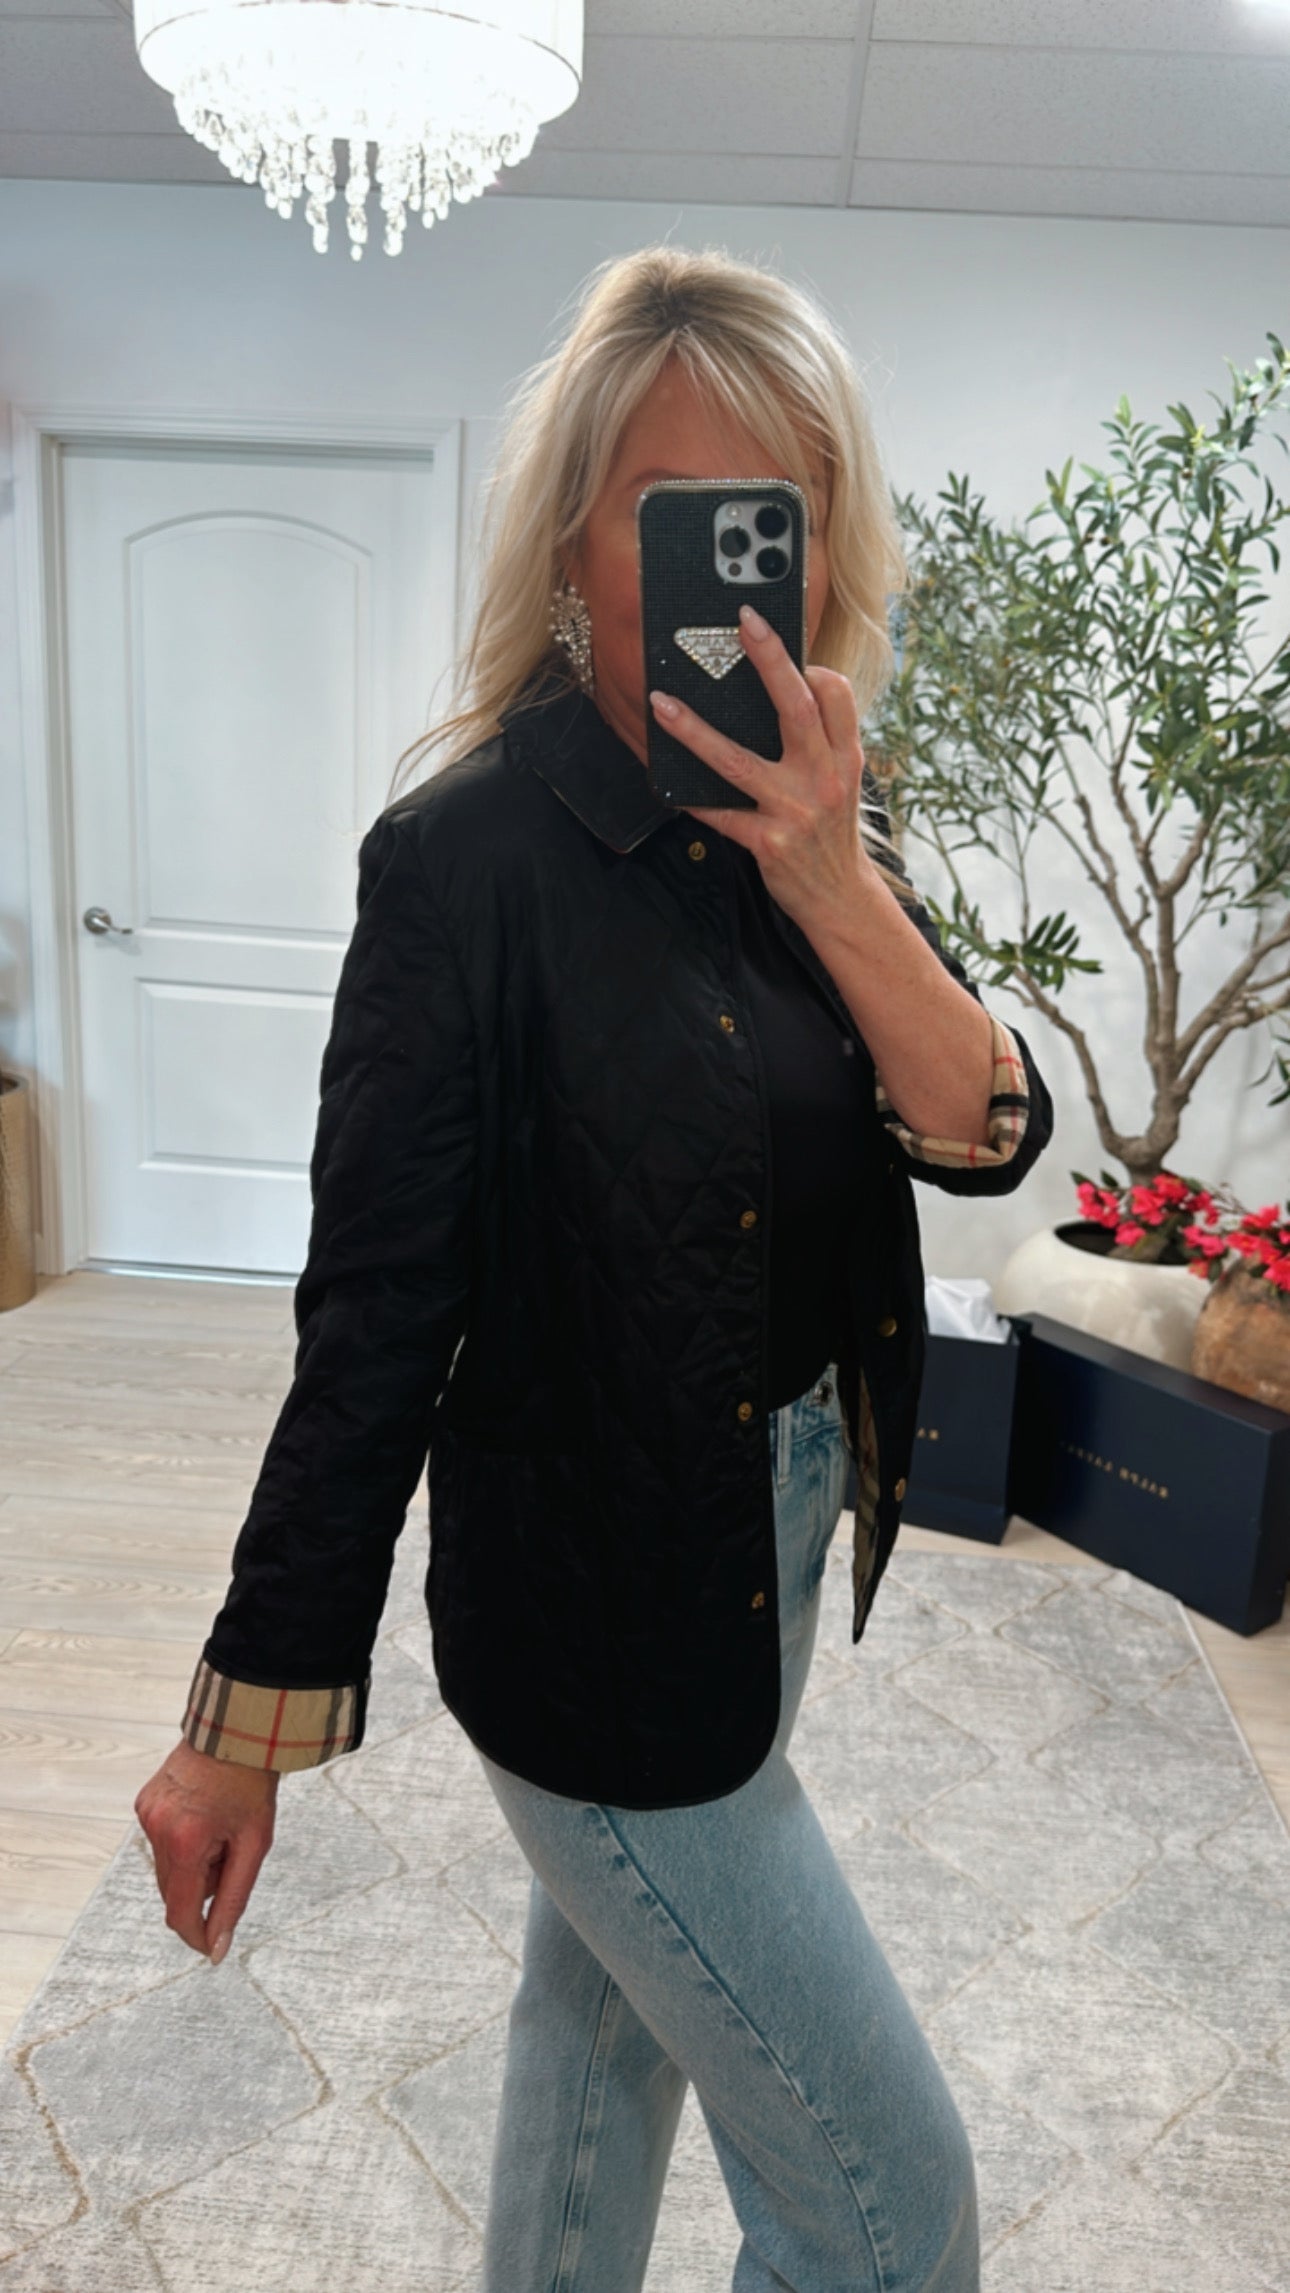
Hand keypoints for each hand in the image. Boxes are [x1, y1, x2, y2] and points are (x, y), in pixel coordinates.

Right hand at [135, 1739, 278, 1963]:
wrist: (237, 1731)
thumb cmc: (252, 1786)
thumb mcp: (254, 1846)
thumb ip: (234, 1900)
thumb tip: (217, 1949)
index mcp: (186, 1841)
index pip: (180, 1912)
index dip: (196, 1935)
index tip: (212, 1948)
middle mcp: (157, 1829)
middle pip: (174, 1892)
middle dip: (203, 1888)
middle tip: (231, 1853)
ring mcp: (146, 1814)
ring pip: (167, 1869)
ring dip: (193, 1866)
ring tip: (219, 1830)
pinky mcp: (142, 1802)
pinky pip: (160, 1842)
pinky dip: (182, 1843)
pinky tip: (203, 1816)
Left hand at [648, 601, 873, 931]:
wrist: (840, 898)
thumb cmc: (832, 834)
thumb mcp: (842, 782)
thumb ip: (820, 743)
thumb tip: (781, 695)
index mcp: (845, 758)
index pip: (837, 696)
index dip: (812, 668)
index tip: (786, 649)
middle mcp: (824, 778)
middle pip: (795, 707)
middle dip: (770, 660)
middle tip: (746, 624)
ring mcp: (795, 810)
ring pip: (737, 760)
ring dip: (694, 731)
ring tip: (662, 704)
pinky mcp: (769, 842)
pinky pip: (720, 813)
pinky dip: (691, 799)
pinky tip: (666, 784)